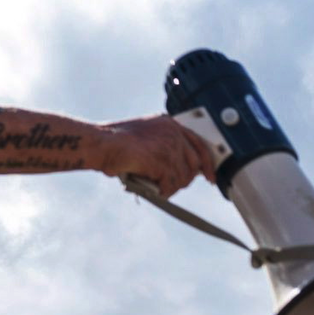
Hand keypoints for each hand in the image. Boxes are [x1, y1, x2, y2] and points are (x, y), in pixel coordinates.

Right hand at [94, 115, 211, 196]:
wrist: (102, 143)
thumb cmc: (117, 143)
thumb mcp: (148, 138)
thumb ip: (167, 147)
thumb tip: (186, 169)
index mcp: (169, 124)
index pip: (199, 144)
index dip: (207, 163)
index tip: (211, 177)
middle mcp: (173, 133)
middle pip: (194, 165)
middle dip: (184, 179)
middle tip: (170, 184)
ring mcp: (170, 147)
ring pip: (183, 178)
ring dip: (169, 186)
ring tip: (154, 183)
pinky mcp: (164, 162)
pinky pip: (171, 185)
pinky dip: (162, 191)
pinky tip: (150, 186)